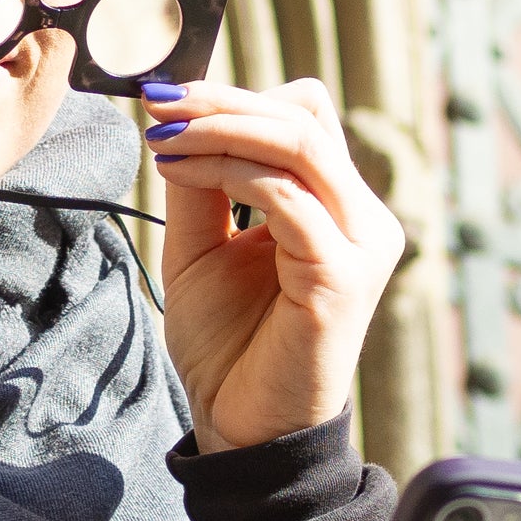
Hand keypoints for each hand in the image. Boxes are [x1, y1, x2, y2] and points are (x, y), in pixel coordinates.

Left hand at [144, 80, 405, 450]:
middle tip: (158, 103)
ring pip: (299, 145)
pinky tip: (181, 173)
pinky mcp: (342, 278)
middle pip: (303, 117)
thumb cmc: (229, 343)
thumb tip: (178, 119)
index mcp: (335, 205)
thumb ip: (202, 185)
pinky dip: (229, 173)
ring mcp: (359, 246)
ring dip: (221, 129)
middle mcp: (361, 218)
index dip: (237, 95)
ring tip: (163, 136)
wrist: (240, 426)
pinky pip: (288, 200)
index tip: (166, 97)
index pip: (302, 115)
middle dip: (222, 101)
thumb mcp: (202, 246)